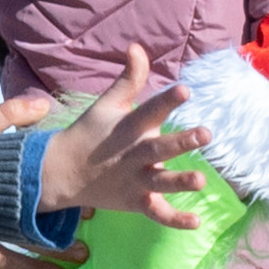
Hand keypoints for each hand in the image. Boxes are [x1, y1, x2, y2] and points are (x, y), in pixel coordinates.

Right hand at [35, 46, 210, 227]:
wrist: (62, 173)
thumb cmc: (91, 133)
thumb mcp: (107, 104)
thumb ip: (129, 78)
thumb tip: (137, 46)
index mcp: (128, 127)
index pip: (150, 110)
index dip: (167, 101)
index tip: (185, 90)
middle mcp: (133, 154)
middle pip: (159, 148)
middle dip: (182, 142)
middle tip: (206, 134)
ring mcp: (135, 180)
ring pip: (160, 182)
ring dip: (180, 181)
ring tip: (201, 181)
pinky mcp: (137, 202)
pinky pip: (157, 212)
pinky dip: (175, 220)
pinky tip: (196, 222)